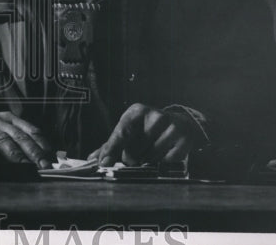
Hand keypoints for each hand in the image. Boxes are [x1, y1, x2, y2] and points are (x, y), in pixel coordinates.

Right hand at [0, 112, 53, 168]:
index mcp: (7, 118)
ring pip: (0, 140)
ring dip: (15, 155)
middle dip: (33, 151)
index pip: (29, 129)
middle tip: (43, 165)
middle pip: (17, 135)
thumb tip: (42, 158)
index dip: (42, 144)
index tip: (52, 158)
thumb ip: (17, 141)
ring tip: (25, 167)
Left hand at [89, 103, 205, 166]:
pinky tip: (164, 153)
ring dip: (146, 161)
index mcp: (137, 111)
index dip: (112, 149)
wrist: (180, 123)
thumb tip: (92, 159)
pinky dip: (162, 162)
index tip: (104, 163)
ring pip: (150, 157)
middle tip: (136, 154)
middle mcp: (155, 115)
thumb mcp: (130, 130)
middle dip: (132, 158)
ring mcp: (171, 127)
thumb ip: (111, 145)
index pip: (122, 132)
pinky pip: (166, 161)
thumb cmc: (148, 128)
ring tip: (149, 152)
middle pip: (134, 150)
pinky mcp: (183, 139)